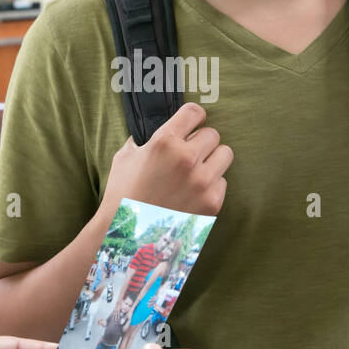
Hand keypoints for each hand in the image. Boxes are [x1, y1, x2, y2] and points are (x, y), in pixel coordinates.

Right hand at [101, 102, 231, 215]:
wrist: (128, 236)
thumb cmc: (123, 195)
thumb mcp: (125, 157)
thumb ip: (145, 138)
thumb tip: (160, 128)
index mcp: (164, 141)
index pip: (195, 112)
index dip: (194, 117)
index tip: (192, 124)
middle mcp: (187, 158)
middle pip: (213, 134)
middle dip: (201, 142)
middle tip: (189, 154)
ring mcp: (202, 182)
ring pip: (225, 155)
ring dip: (212, 160)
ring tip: (196, 172)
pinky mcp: (212, 202)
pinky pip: (222, 182)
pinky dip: (211, 185)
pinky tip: (193, 194)